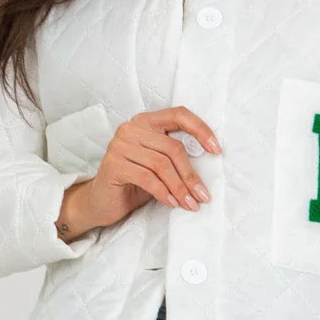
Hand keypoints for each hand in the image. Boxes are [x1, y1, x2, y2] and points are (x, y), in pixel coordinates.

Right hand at [57, 105, 220, 239]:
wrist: (102, 202)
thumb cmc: (135, 183)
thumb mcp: (159, 166)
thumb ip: (176, 157)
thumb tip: (210, 163)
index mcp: (146, 122)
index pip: (179, 115)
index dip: (201, 130)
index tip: (217, 150)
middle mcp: (131, 128)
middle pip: (172, 147)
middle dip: (191, 175)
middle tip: (203, 196)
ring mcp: (119, 145)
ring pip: (161, 165)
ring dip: (180, 188)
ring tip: (190, 204)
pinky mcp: (113, 164)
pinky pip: (147, 178)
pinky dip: (164, 193)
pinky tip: (172, 203)